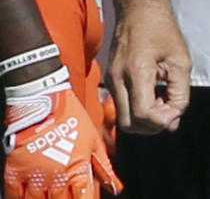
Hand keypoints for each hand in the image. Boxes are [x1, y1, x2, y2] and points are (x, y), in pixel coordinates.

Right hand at [4, 73, 122, 196]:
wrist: (43, 101)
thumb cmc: (70, 116)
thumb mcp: (92, 138)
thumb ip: (103, 165)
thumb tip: (115, 186)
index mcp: (77, 170)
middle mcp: (57, 178)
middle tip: (65, 195)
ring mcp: (34, 178)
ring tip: (49, 196)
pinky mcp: (15, 173)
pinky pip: (14, 197)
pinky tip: (27, 197)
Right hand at [108, 4, 190, 134]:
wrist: (139, 9)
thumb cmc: (162, 29)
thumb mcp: (180, 59)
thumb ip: (180, 91)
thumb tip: (175, 117)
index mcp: (137, 71)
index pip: (142, 114)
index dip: (162, 120)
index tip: (176, 111)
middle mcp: (117, 79)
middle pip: (129, 124)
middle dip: (151, 125)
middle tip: (170, 110)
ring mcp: (110, 80)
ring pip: (123, 118)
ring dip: (144, 118)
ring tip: (162, 101)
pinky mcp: (109, 79)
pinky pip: (121, 105)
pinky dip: (137, 108)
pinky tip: (153, 94)